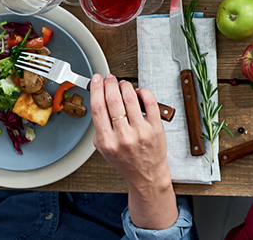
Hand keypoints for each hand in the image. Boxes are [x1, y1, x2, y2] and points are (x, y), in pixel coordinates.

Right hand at [90, 74, 176, 230]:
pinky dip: (143, 92)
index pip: (98, 108)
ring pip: (131, 99)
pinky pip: (150, 103)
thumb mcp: (104, 150)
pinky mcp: (156, 128)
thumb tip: (100, 100)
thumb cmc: (126, 161)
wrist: (146, 175)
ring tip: (123, 84)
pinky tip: (139, 91)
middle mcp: (123, 136)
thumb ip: (99, 129)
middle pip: (113, 101)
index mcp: (107, 141)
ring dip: (125, 86)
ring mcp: (141, 131)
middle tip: (109, 78)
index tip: (96, 80)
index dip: (96, 89)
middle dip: (110, 84)